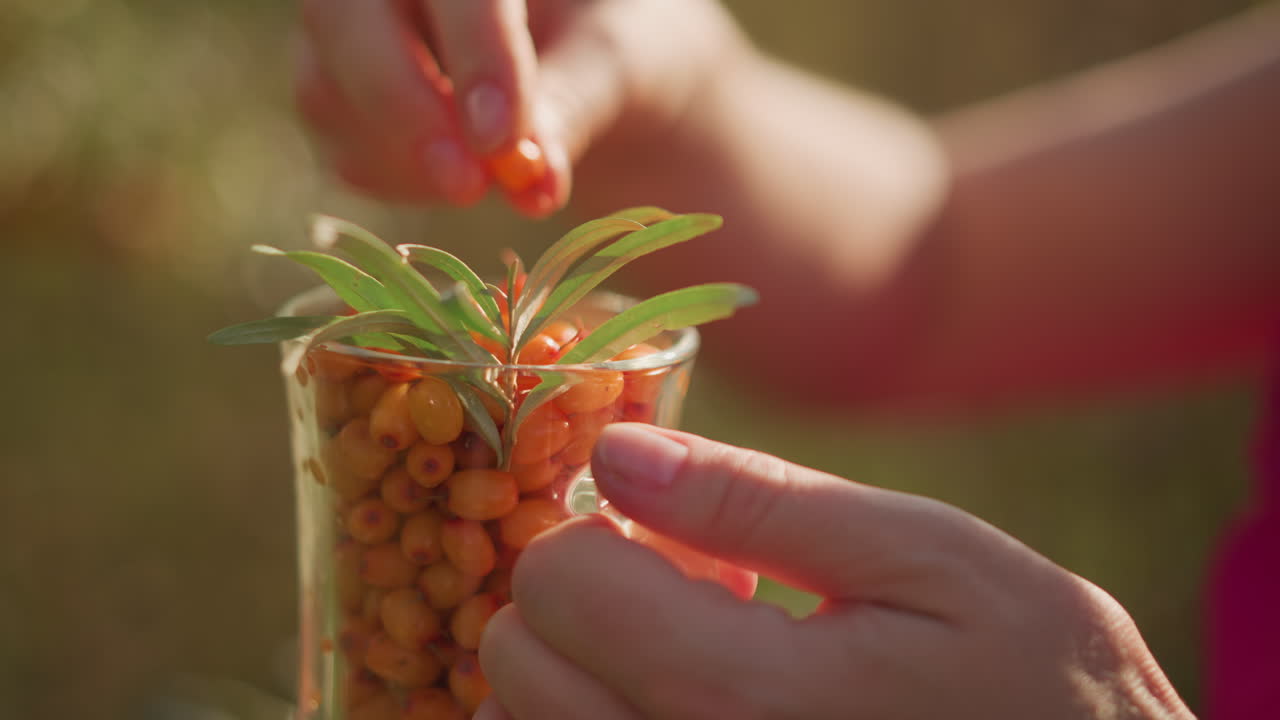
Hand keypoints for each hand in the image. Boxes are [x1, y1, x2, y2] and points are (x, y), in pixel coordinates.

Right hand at [294, 0, 745, 216]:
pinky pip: (339, 142)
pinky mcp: (339, 90)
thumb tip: (531, 185)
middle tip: (468, 187)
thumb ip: (573, 107)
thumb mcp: (619, 62)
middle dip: (402, 106)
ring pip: (325, 86)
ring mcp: (351, 26)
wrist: (597, 69)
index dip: (472, 54)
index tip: (504, 142)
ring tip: (488, 188)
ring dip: (402, 157)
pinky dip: (400, 179)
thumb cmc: (616, 41)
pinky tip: (464, 181)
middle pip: (341, 16)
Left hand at [476, 423, 1193, 718]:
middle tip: (687, 592)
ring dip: (576, 670)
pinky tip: (683, 700)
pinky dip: (593, 718)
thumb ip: (759, 501)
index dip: (601, 530)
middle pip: (517, 664)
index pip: (558, 582)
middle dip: (579, 599)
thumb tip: (617, 452)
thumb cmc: (1033, 680)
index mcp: (742, 698)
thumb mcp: (925, 558)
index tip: (677, 534)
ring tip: (691, 652)